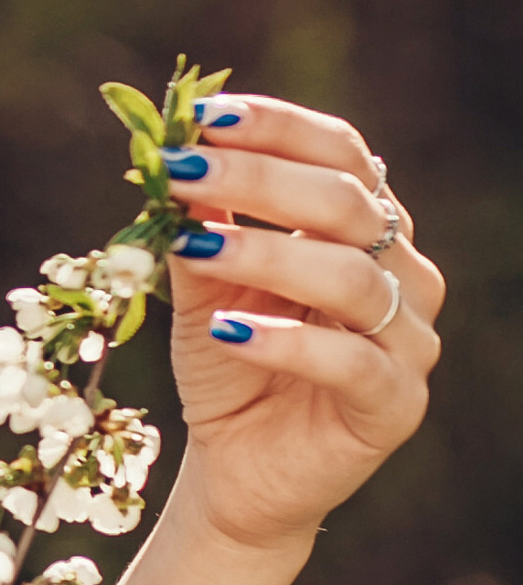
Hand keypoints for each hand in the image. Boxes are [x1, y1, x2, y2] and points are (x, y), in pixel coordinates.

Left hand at [156, 94, 442, 559]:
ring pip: (352, 279)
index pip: (340, 153)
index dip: (276, 127)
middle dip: (259, 179)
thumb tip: (175, 154)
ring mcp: (410, 341)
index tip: (202, 117)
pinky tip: (229, 330)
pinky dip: (288, 342)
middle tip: (183, 169)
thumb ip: (201, 222)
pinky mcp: (396, 406)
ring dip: (267, 254)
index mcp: (368, 227)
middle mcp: (403, 273)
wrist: (237, 467)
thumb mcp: (205, 283)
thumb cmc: (231, 361)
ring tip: (195, 246)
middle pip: (347, 204)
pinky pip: (352, 363)